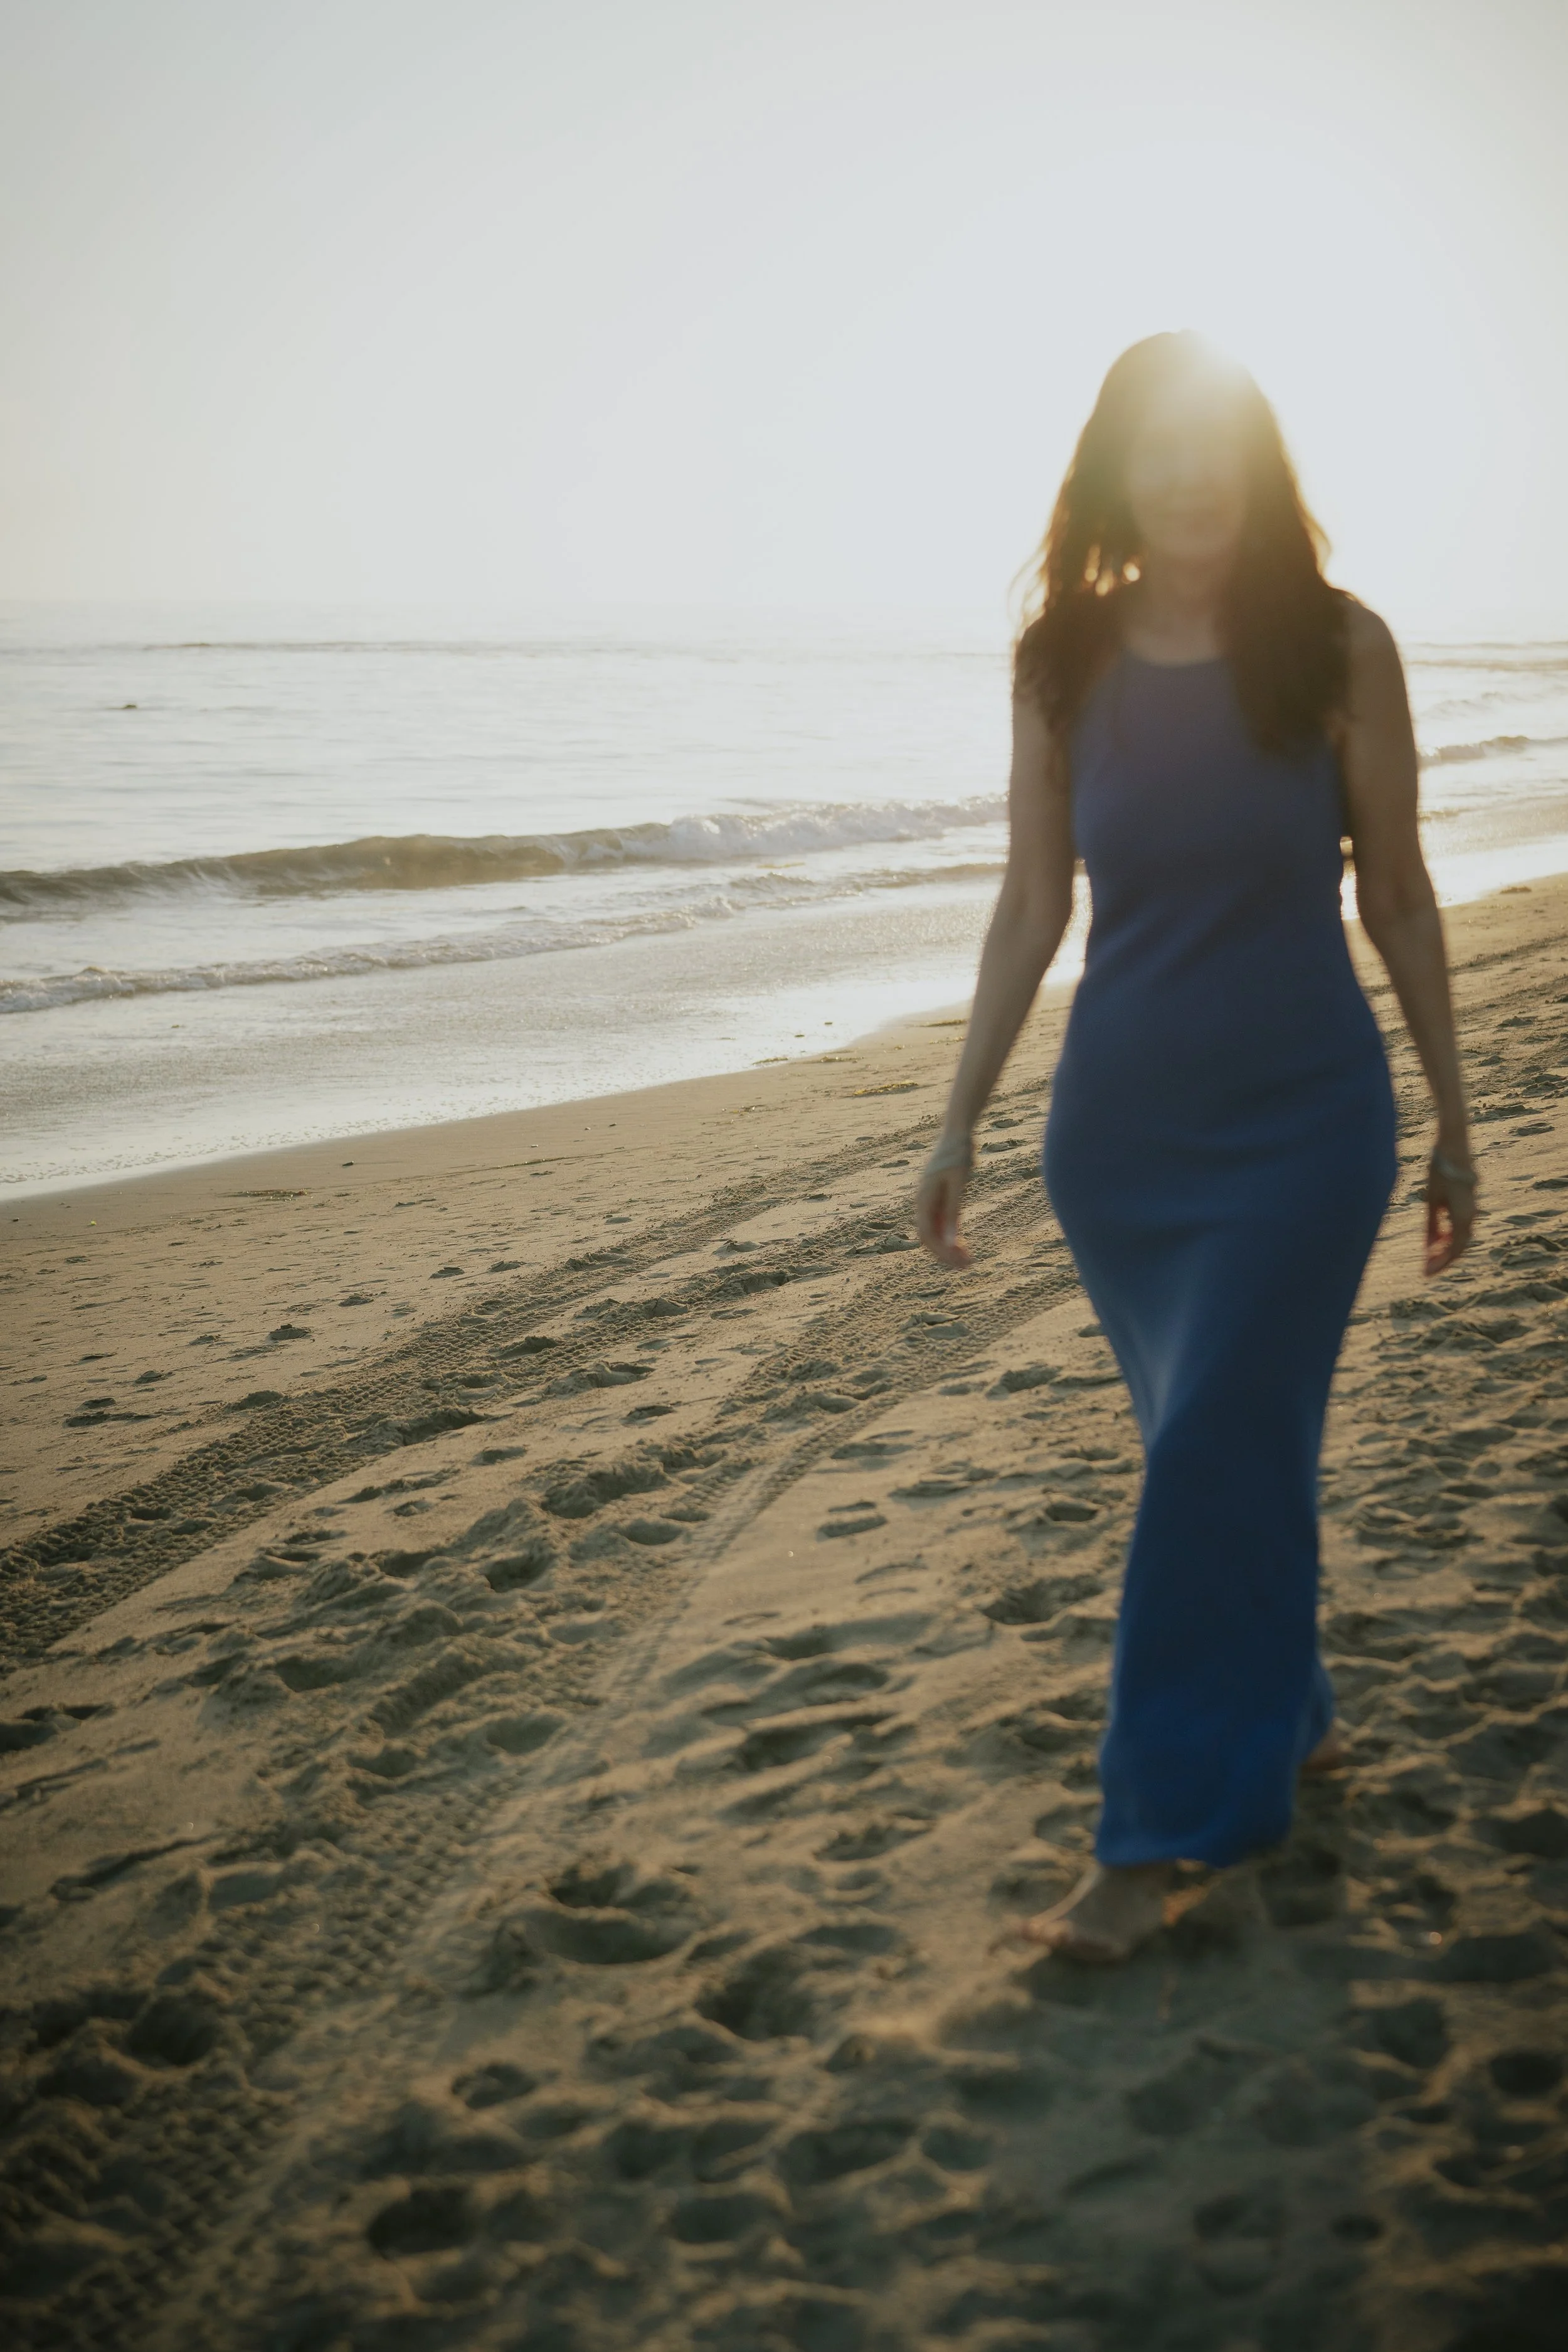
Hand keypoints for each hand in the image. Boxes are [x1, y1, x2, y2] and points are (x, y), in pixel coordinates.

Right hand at [916, 1133, 973, 1267]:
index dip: (941, 1252)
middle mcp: (923, 1202)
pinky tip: (965, 1244)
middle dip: (946, 1254)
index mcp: (923, 1199)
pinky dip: (952, 1235)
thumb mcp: (958, 1184)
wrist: (958, 1132)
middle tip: (968, 1266)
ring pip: (937, 1232)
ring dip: (950, 1247)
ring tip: (968, 1259)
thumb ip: (953, 1212)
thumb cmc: (958, 1154)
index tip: (959, 1263)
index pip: (927, 1234)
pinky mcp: (941, 1197)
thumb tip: (952, 1241)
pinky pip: (944, 1222)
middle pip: (930, 1237)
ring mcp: (931, 1200)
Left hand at [1425, 1143, 1475, 1274]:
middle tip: (1426, 1269)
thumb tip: (1429, 1247)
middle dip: (1442, 1259)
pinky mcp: (1468, 1203)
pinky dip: (1449, 1236)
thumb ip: (1431, 1225)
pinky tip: (1436, 1240)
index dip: (1441, 1264)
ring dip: (1446, 1248)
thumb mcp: (1431, 1202)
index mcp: (1463, 1218)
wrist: (1453, 1150)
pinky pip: (1460, 1226)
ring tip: (1429, 1256)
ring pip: (1461, 1238)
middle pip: (1459, 1247)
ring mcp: (1472, 1210)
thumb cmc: (1439, 1174)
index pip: (1454, 1251)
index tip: (1426, 1274)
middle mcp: (1471, 1216)